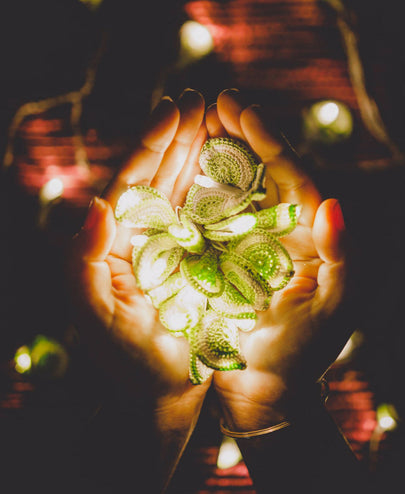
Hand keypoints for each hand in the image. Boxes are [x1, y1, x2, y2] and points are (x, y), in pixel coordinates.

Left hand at [67, 90, 209, 493]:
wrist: (158, 394)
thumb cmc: (124, 359)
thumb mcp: (91, 313)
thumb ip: (80, 261)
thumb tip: (95, 206)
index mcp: (114, 239)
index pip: (132, 180)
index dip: (153, 141)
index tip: (176, 107)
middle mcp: (140, 237)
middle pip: (160, 175)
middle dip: (179, 135)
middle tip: (202, 98)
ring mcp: (171, 248)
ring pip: (185, 190)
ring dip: (201, 154)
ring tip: (219, 119)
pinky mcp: (197, 263)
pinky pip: (209, 219)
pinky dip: (221, 190)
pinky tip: (235, 169)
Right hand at [207, 90, 349, 430]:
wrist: (264, 390)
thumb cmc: (304, 353)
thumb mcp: (334, 307)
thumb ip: (343, 256)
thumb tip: (332, 202)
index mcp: (310, 233)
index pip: (292, 174)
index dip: (268, 139)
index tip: (241, 107)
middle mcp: (281, 230)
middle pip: (262, 171)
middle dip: (240, 133)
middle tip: (215, 100)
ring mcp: (248, 242)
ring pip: (233, 187)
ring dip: (216, 152)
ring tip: (196, 120)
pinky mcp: (221, 258)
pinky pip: (209, 216)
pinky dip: (196, 189)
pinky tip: (179, 167)